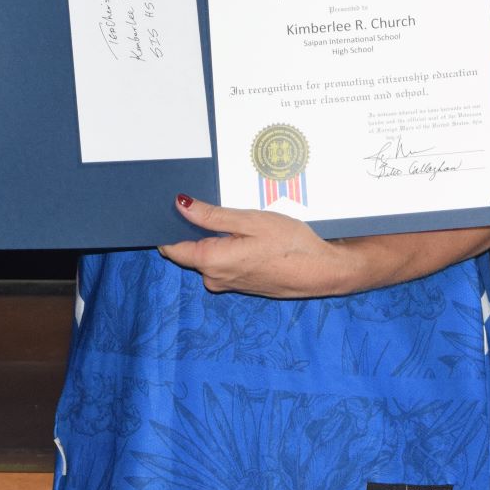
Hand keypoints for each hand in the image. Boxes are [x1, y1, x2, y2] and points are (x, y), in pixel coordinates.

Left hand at [158, 195, 363, 297]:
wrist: (321, 271)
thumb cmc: (290, 244)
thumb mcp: (251, 221)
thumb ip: (212, 216)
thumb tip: (180, 206)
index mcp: (211, 261)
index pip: (172, 248)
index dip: (168, 227)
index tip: (168, 208)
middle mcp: (214, 278)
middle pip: (190, 251)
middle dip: (195, 229)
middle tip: (212, 204)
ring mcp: (227, 284)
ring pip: (208, 257)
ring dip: (216, 239)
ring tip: (239, 220)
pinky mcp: (240, 285)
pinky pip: (223, 264)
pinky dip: (229, 249)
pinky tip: (249, 238)